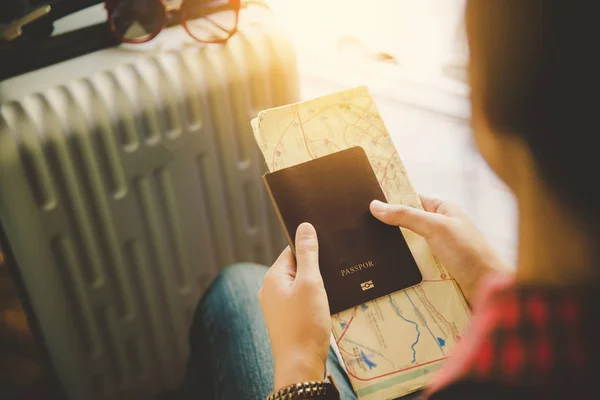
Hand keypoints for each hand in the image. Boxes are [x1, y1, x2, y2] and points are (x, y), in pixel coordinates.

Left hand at [259, 223, 330, 389]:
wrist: (301, 365)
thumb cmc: (305, 323)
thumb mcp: (310, 283)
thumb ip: (308, 253)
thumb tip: (304, 226)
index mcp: (273, 276)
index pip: (291, 249)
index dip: (310, 247)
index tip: (329, 248)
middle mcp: (270, 289)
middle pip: (296, 266)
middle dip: (315, 267)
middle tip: (333, 271)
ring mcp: (277, 305)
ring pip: (299, 284)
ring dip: (315, 285)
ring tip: (331, 289)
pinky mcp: (286, 318)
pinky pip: (300, 299)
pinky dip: (313, 298)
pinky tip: (325, 304)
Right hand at [370, 195, 511, 303]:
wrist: (487, 286)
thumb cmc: (467, 251)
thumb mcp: (434, 227)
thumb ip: (405, 216)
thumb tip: (375, 206)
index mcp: (442, 208)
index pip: (410, 198)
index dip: (391, 200)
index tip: (366, 203)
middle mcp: (439, 225)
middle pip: (407, 222)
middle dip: (389, 226)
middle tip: (361, 228)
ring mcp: (436, 246)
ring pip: (408, 242)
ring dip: (394, 247)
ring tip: (367, 248)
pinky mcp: (434, 266)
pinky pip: (412, 259)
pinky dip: (401, 261)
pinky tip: (384, 264)